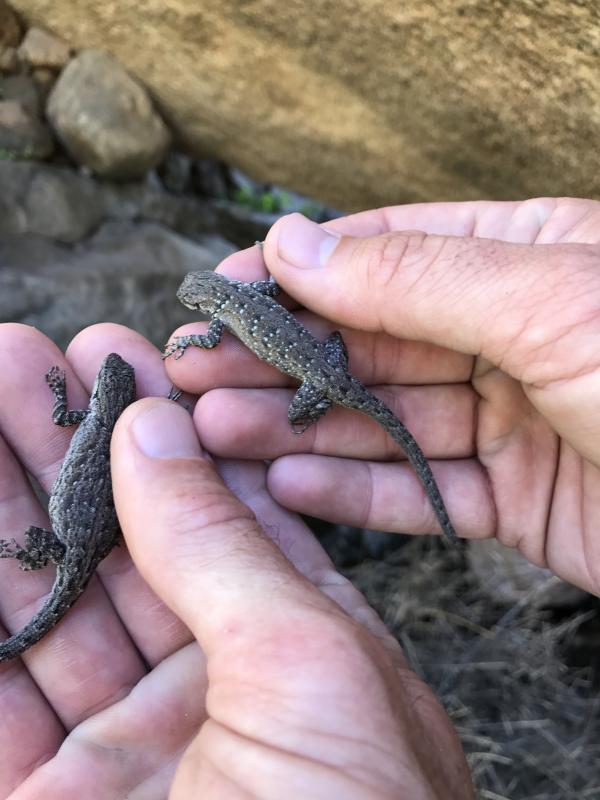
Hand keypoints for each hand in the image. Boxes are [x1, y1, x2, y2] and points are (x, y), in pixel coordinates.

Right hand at [0, 324, 471, 797]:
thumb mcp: (311, 671)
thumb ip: (226, 550)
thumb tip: (158, 430)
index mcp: (295, 654)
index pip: (218, 514)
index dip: (167, 434)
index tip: (124, 359)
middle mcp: (207, 690)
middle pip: (123, 538)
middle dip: (71, 445)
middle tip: (30, 353)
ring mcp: (119, 747)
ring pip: (49, 593)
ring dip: (7, 495)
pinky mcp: (40, 795)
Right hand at [165, 198, 599, 595]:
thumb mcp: (548, 299)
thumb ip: (415, 277)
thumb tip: (298, 242)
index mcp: (526, 257)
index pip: (387, 253)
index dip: (299, 271)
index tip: (221, 292)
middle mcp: (512, 334)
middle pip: (371, 342)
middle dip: (279, 357)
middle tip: (193, 373)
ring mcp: (513, 421)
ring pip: (383, 420)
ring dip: (297, 425)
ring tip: (216, 433)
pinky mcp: (519, 504)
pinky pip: (422, 494)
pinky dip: (356, 491)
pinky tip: (288, 481)